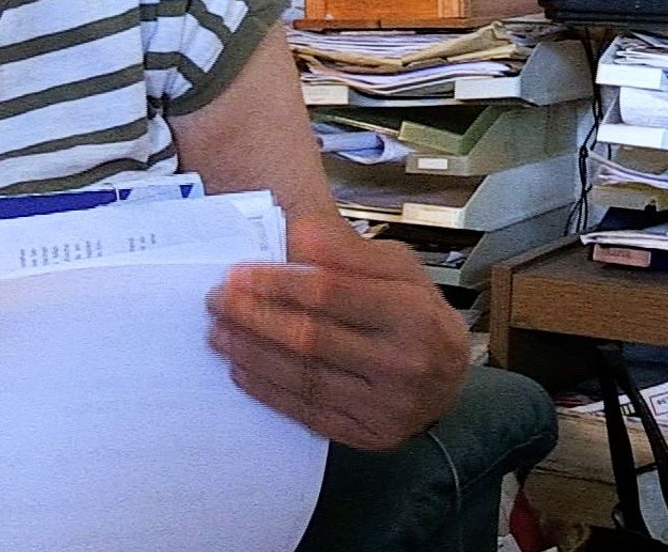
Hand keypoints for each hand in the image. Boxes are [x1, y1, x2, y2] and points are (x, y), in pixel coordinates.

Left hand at [208, 216, 469, 450]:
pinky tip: (241, 369)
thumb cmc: (416, 314)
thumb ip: (348, 251)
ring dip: (251, 354)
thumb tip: (298, 233)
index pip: (329, 293)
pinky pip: (307, 411)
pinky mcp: (369, 435)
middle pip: (309, 337)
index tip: (238, 273)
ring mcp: (386, 405)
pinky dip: (267, 390)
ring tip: (219, 332)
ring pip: (303, 377)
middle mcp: (403, 362)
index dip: (277, 282)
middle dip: (253, 317)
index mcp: (412, 312)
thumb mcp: (398, 269)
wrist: (450, 379)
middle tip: (217, 301)